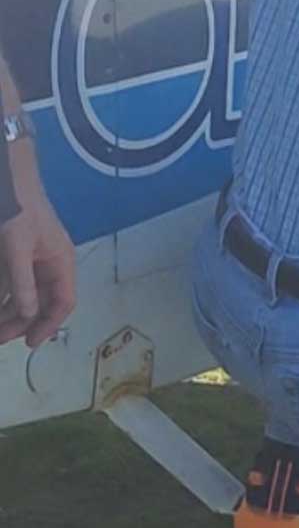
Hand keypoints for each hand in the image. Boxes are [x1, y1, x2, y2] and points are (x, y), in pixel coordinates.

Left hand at [0, 169, 75, 347]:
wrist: (9, 184)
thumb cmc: (19, 213)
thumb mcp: (18, 249)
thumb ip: (22, 283)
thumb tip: (27, 315)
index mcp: (60, 261)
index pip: (63, 301)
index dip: (49, 324)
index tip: (30, 343)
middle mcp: (50, 264)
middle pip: (42, 302)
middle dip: (22, 323)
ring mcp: (33, 260)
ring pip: (25, 295)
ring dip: (9, 313)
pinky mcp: (17, 256)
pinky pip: (12, 284)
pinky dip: (4, 297)